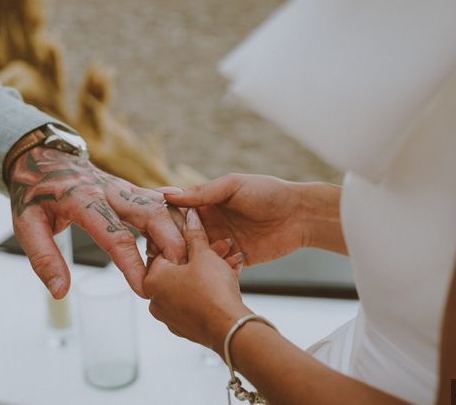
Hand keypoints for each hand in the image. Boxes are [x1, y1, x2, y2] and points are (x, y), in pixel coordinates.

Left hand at [8, 146, 186, 298]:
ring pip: (160, 204)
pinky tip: (193, 233)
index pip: (113, 234)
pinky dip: (176, 216)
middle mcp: (109, 190)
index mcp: (83, 200)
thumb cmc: (33, 194)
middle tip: (185, 269)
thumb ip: (44, 258)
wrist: (41, 157)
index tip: (143, 288)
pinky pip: (159, 201)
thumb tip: (61, 292)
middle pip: (149, 211)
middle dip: (171, 239)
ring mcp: (123, 187)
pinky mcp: (130, 189)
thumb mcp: (26, 226)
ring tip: (195, 256)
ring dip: (179, 228)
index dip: (131, 263)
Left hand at [144, 209, 251, 353]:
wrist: (230, 329)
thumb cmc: (212, 292)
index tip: (198, 234)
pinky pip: (196, 301)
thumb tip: (190, 217)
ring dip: (210, 271)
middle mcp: (156, 300)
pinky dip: (210, 289)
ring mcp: (171, 316)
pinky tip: (230, 278)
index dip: (185, 240)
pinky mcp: (186, 327)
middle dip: (202, 256)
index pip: (163, 251)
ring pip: (190, 285)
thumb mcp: (204, 255)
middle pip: (179, 269)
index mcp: (152, 280)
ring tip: (231, 261)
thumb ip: (195, 234)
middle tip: (221, 247)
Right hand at [162, 174, 343, 265]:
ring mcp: (223, 243)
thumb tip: (170, 196)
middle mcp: (211, 225)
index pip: (178, 214)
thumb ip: (203, 192)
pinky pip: (220, 268)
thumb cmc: (268, 192)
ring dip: (198, 258)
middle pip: (184, 238)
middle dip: (177, 245)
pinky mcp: (237, 260)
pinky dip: (218, 269)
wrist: (301, 215)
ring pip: (200, 255)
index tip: (154, 228)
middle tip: (170, 251)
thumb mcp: (233, 186)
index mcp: (207, 204)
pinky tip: (223, 266)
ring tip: (202, 258)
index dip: (165, 221)